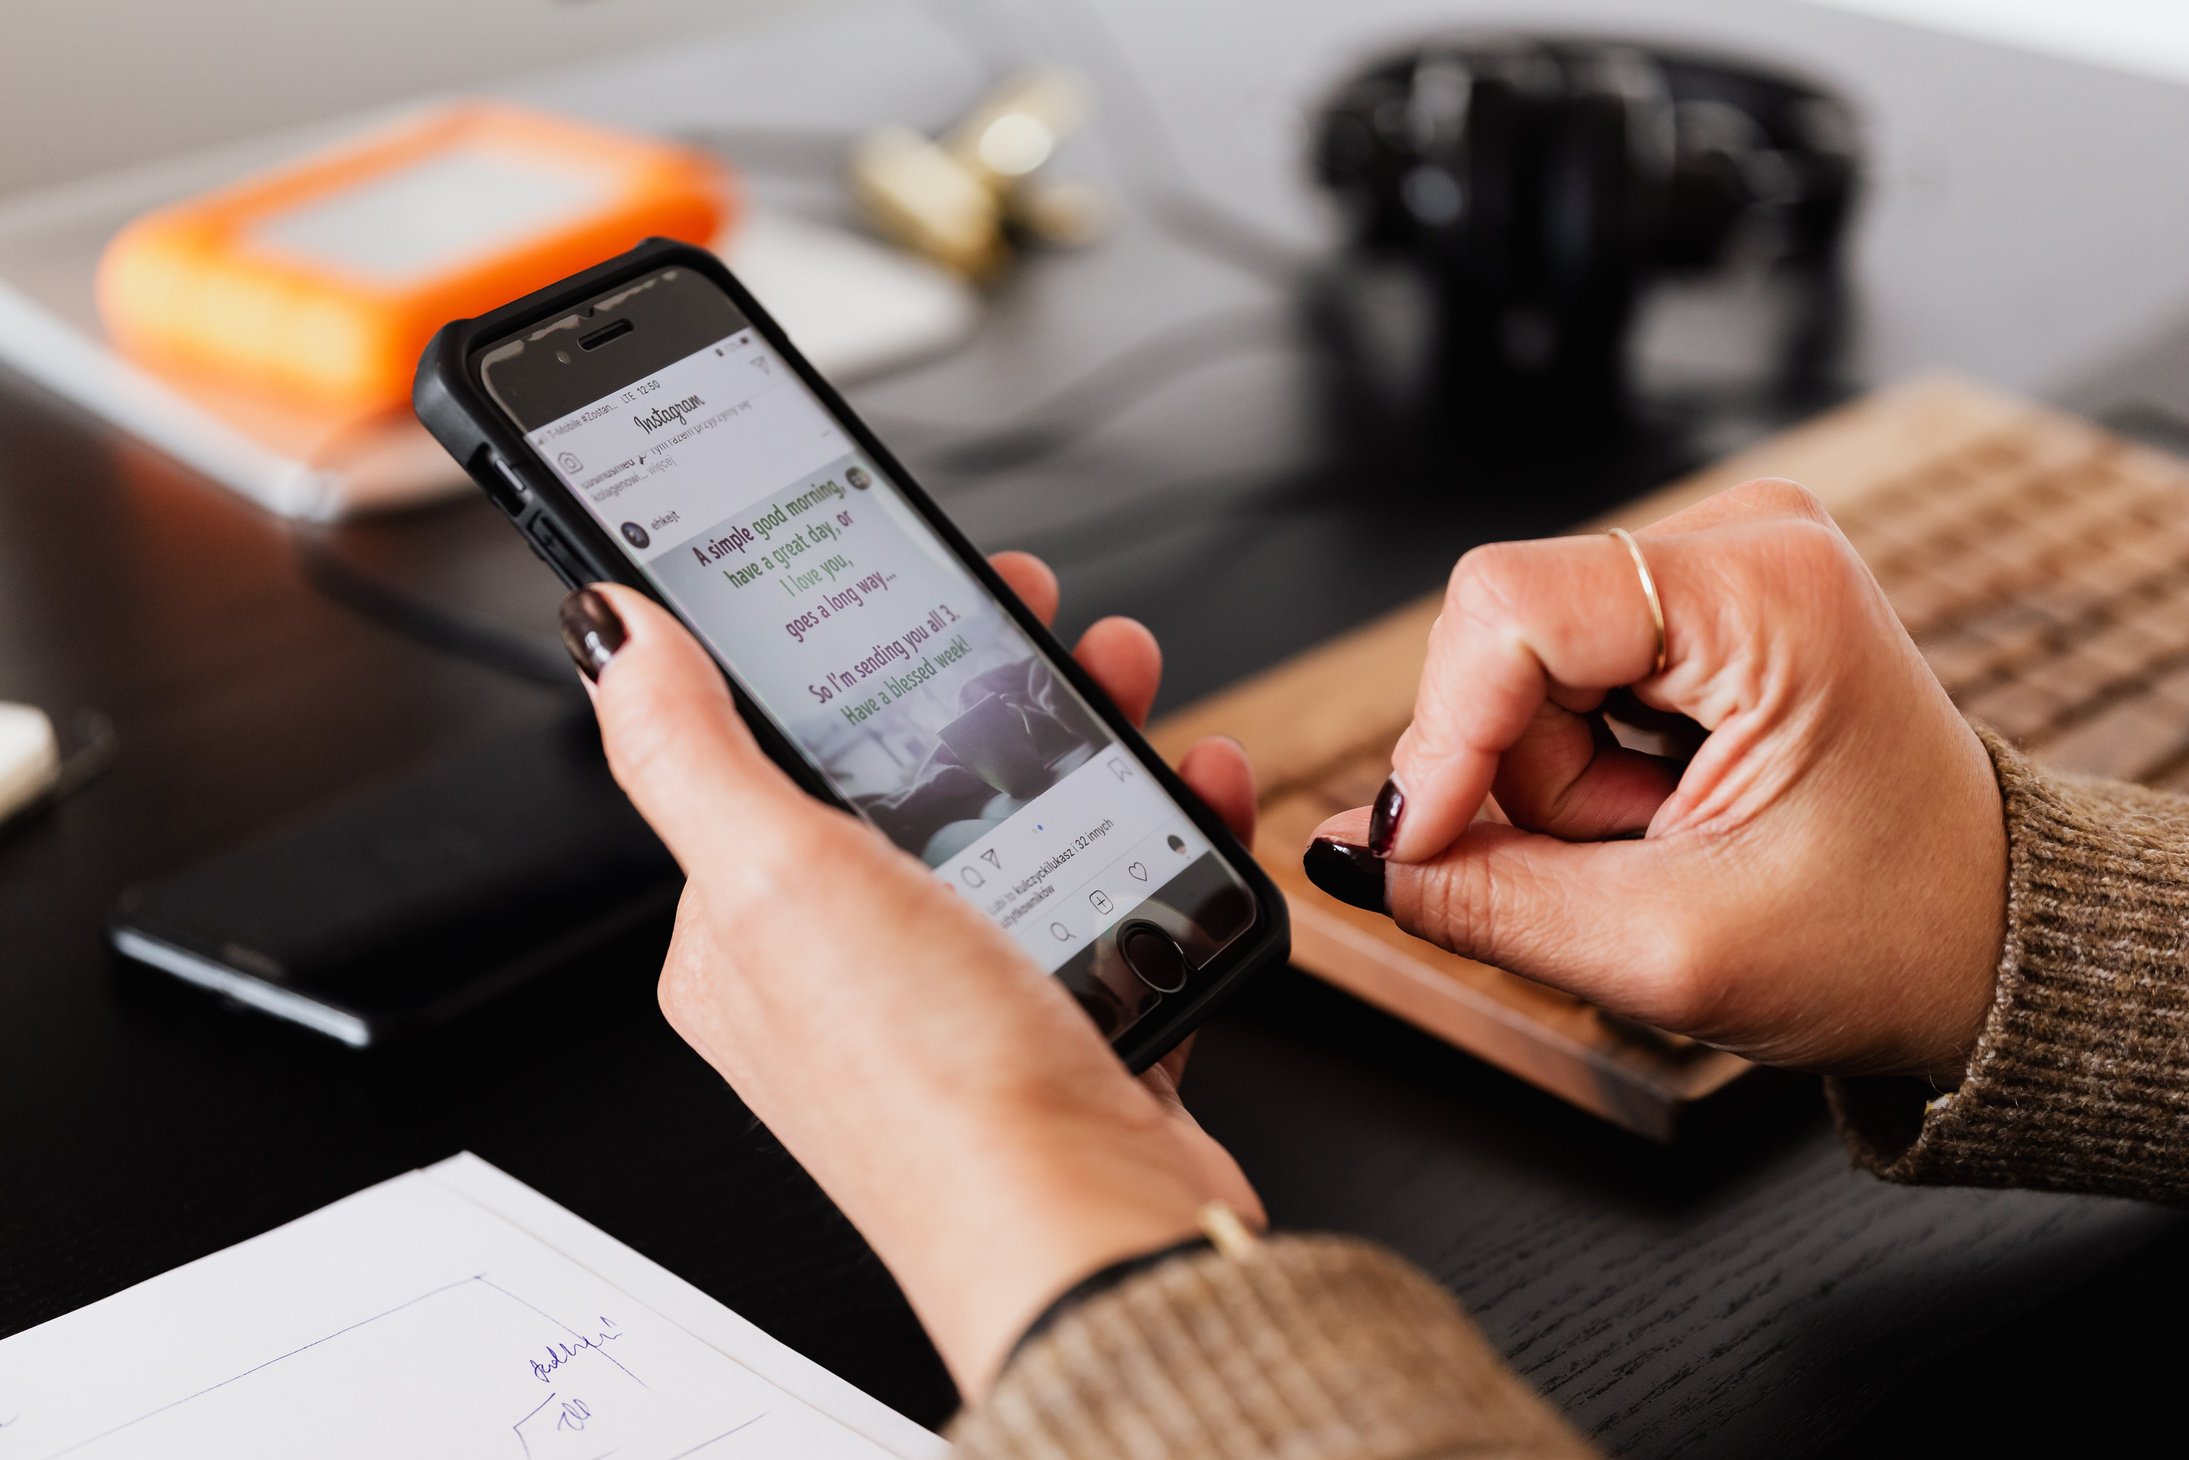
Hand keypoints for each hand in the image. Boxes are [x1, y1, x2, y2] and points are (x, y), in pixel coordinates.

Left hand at [563, 552, 1259, 1394]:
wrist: (1092, 1236)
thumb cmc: (931, 1091)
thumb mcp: (777, 880)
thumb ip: (684, 747)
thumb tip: (608, 632)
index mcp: (747, 929)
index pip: (774, 749)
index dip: (839, 651)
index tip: (901, 575)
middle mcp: (849, 963)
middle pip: (915, 769)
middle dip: (985, 677)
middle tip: (1038, 613)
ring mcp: (965, 991)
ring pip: (1025, 816)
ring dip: (1084, 730)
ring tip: (1127, 675)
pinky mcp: (1069, 1018)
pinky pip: (1118, 887)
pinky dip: (1162, 822)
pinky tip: (1195, 783)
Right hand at [1303, 480, 2006, 1084]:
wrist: (1985, 942)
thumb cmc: (1888, 936)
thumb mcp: (1666, 947)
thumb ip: (1480, 900)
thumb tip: (1344, 856)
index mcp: (1770, 591)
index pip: (1506, 604)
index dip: (1441, 736)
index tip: (1428, 847)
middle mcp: (1748, 540)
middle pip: (1504, 637)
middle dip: (1519, 776)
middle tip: (1625, 857)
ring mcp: (1723, 562)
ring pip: (1519, 664)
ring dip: (1552, 781)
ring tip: (1663, 838)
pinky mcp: (1699, 603)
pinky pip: (1557, 673)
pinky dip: (1577, 763)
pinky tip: (1662, 807)